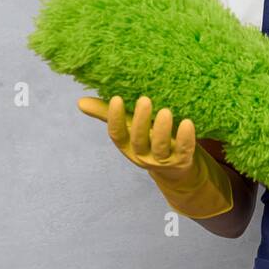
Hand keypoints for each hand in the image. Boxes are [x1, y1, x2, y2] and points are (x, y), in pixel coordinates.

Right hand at [77, 95, 233, 218]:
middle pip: (139, 140)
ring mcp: (162, 161)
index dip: (115, 118)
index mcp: (128, 147)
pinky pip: (184, 150)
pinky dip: (185, 138)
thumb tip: (80, 102)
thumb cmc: (149, 141)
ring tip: (165, 111)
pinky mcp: (182, 161)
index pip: (117, 135)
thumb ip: (108, 115)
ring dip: (162, 129)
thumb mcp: (130, 130)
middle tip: (144, 100)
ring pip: (160, 147)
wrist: (177, 170)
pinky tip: (187, 123)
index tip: (117, 99)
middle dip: (140, 121)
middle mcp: (142, 155)